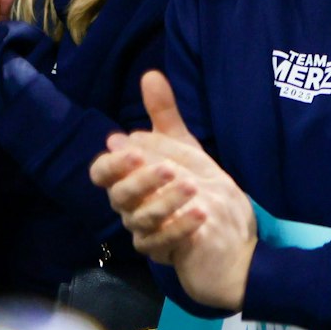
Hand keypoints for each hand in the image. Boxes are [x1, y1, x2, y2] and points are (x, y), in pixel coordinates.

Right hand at [90, 71, 256, 309]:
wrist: (227, 235)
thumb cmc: (198, 187)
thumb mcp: (185, 148)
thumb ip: (165, 116)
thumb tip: (150, 75)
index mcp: (131, 180)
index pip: (102, 173)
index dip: (112, 164)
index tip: (133, 151)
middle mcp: (131, 207)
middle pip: (119, 196)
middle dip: (141, 180)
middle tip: (168, 167)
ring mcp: (145, 232)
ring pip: (141, 219)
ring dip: (166, 200)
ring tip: (194, 187)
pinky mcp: (164, 253)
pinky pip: (164, 242)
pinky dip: (182, 226)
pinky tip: (201, 213)